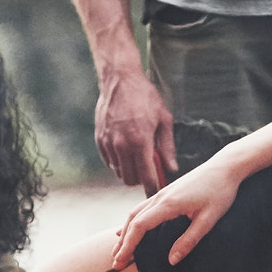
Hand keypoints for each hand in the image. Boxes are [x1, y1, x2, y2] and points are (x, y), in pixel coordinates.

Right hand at [95, 68, 176, 193]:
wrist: (120, 80)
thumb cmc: (145, 97)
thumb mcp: (163, 119)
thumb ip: (167, 147)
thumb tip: (171, 168)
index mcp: (140, 142)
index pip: (146, 177)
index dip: (152, 187)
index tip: (157, 191)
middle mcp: (122, 145)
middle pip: (130, 179)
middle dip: (141, 179)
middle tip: (149, 170)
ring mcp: (109, 143)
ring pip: (119, 172)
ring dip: (129, 170)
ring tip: (138, 158)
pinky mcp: (100, 140)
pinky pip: (109, 161)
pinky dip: (118, 161)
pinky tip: (126, 150)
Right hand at [111, 154, 244, 267]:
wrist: (226, 167)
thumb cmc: (220, 191)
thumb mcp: (208, 220)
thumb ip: (189, 240)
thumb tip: (171, 260)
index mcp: (169, 204)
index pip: (140, 226)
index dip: (128, 245)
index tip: (120, 261)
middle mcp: (161, 197)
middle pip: (132, 221)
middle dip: (122, 243)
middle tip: (116, 263)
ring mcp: (162, 193)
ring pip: (135, 213)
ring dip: (125, 232)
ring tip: (119, 250)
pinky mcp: (167, 192)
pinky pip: (142, 208)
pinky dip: (132, 221)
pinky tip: (127, 229)